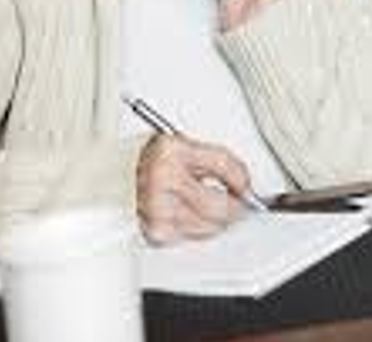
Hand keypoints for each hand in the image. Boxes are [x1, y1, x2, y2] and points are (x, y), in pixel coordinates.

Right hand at [136, 133, 250, 243]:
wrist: (115, 177)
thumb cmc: (151, 161)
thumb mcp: (182, 146)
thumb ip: (214, 162)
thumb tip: (243, 183)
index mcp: (172, 150)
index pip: (222, 164)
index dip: (241, 177)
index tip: (246, 185)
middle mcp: (162, 178)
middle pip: (219, 205)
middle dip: (236, 207)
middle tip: (241, 204)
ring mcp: (157, 207)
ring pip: (209, 226)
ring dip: (219, 221)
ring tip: (215, 208)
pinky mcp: (155, 231)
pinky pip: (191, 236)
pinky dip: (197, 229)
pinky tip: (191, 215)